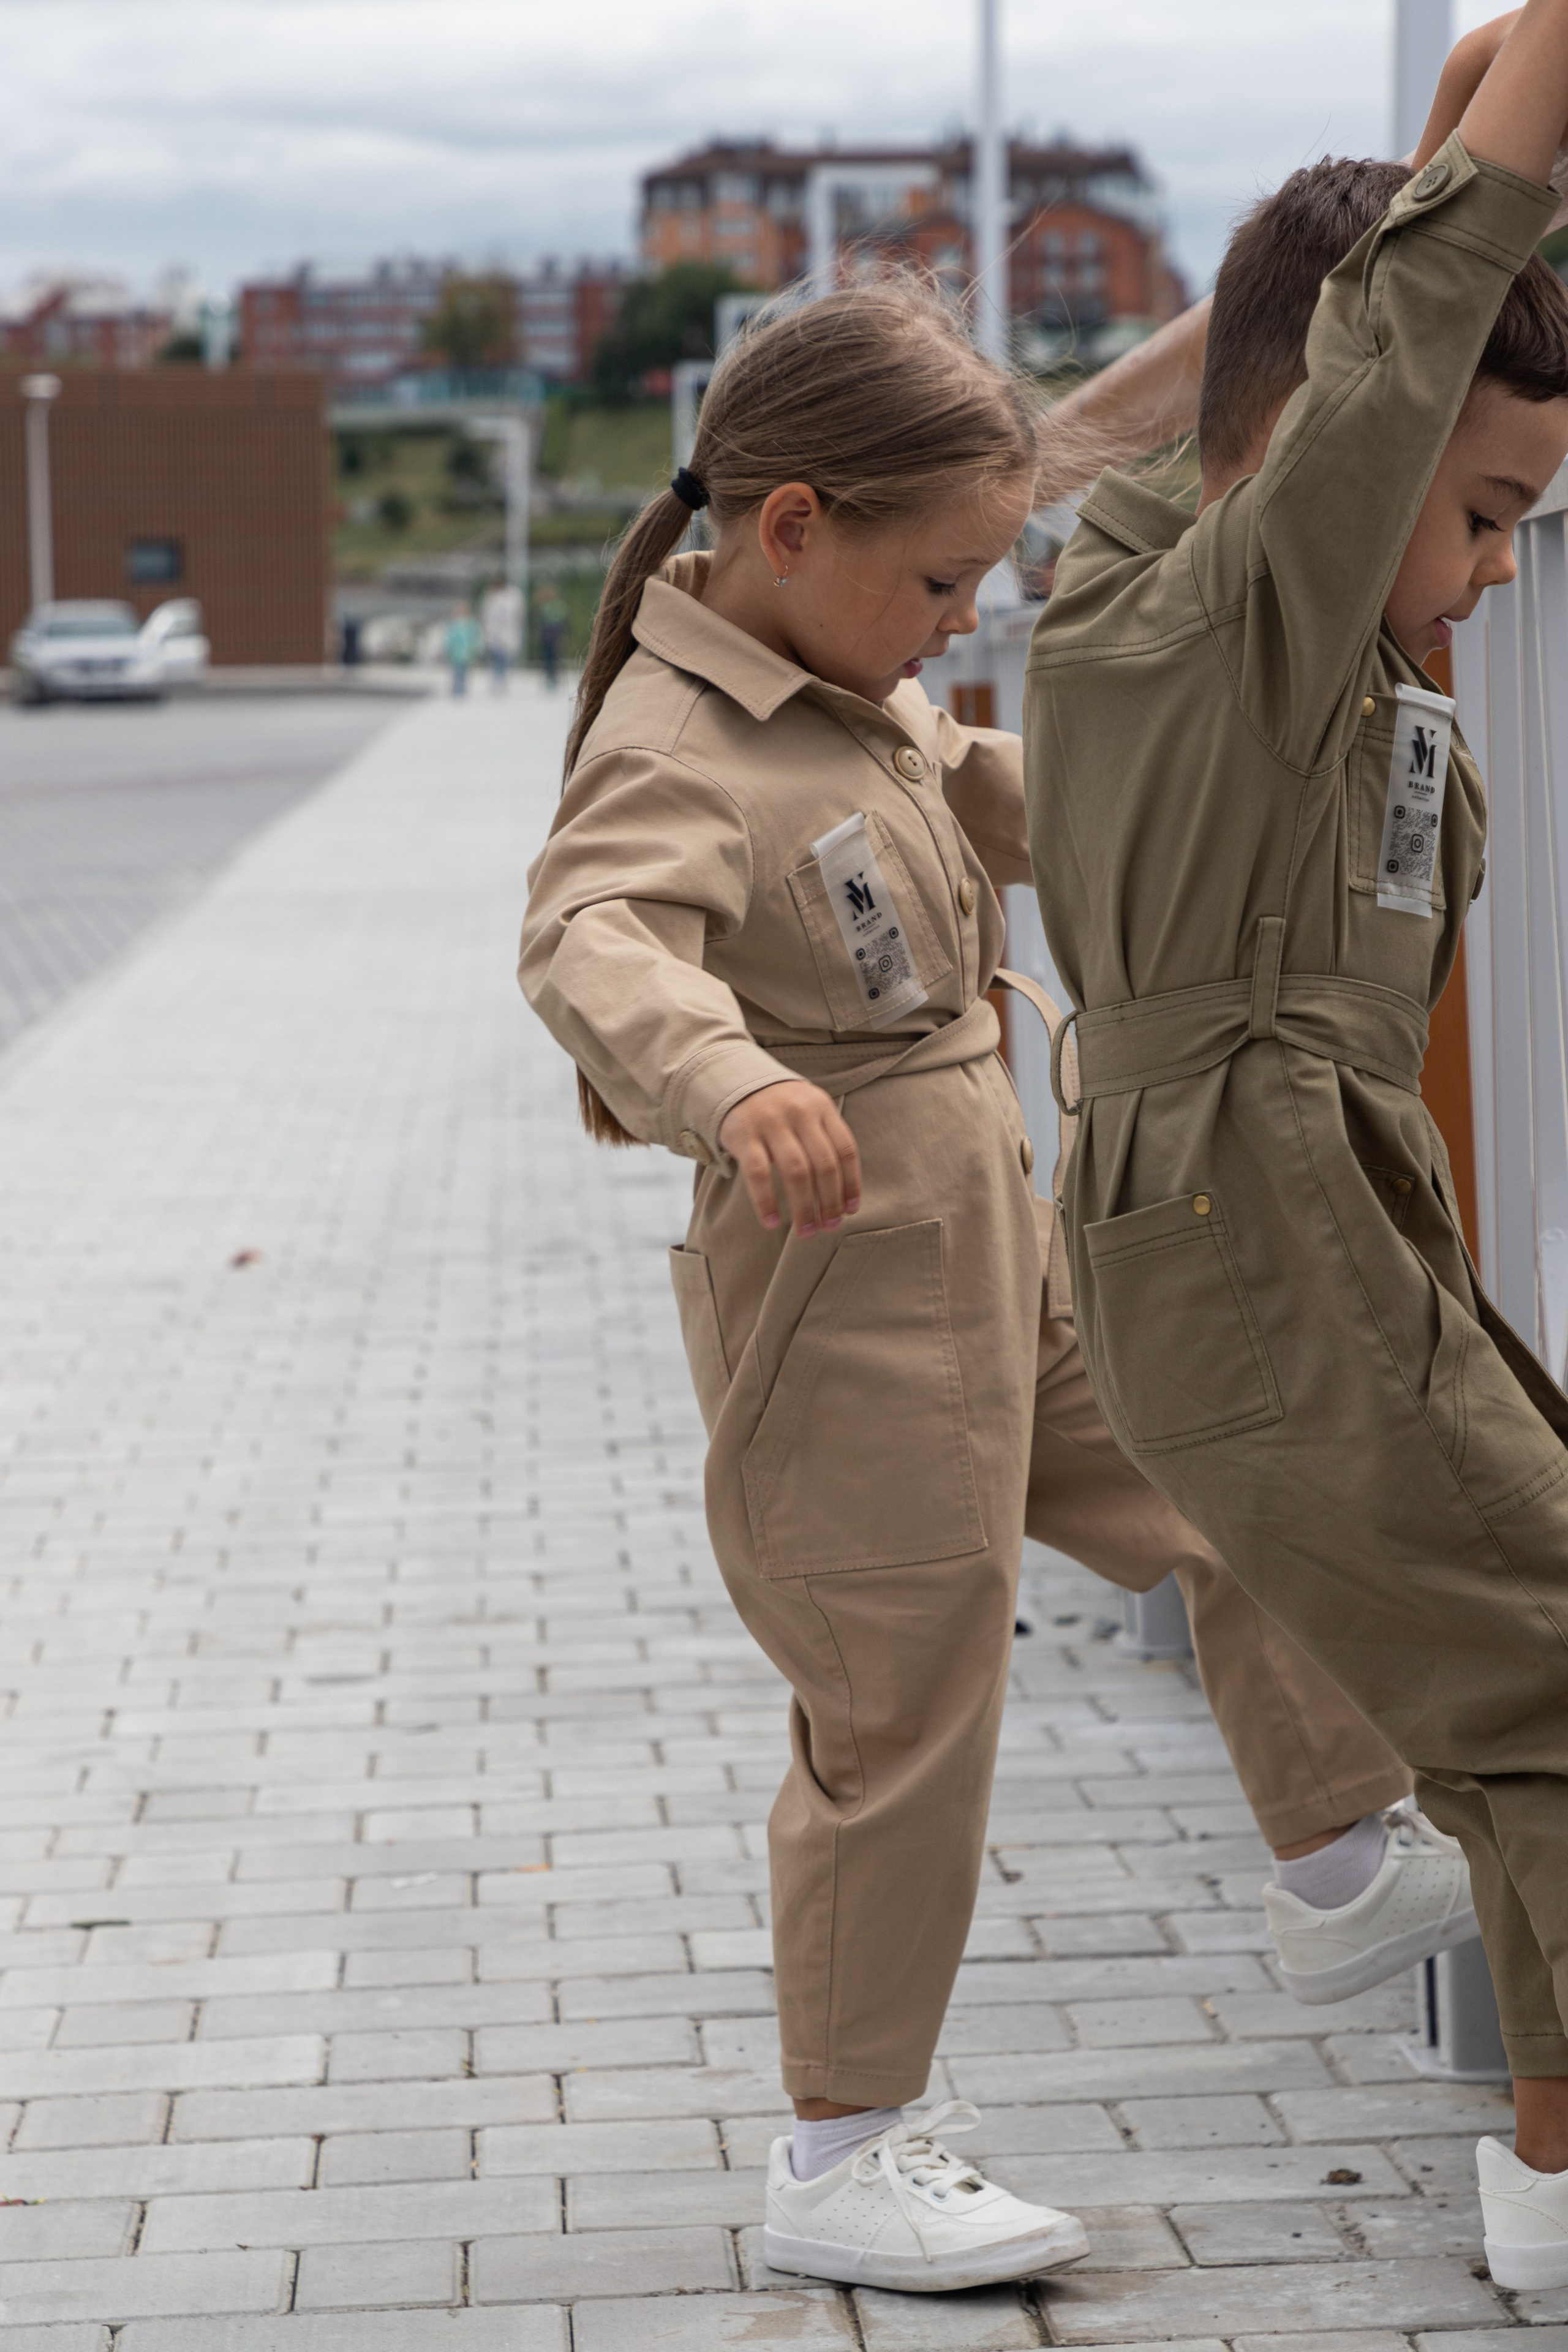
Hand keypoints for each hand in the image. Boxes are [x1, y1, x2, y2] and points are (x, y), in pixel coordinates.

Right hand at [718, 1082, 861, 1237]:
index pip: (845, 1150)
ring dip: (804, 1208)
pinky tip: (772, 1222)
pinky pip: (759, 1174)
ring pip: (796, 1172)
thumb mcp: (808, 1111)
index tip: (850, 1210)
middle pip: (824, 1165)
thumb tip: (842, 1195)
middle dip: (829, 1202)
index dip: (851, 1184)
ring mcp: (771, 1122)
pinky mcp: (744, 1135)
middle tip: (829, 1227)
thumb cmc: (780, 1108)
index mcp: (821, 1107)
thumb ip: (825, 1140)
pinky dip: (767, 1202)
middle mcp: (799, 1112)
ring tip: (806, 1231)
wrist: (733, 1082)